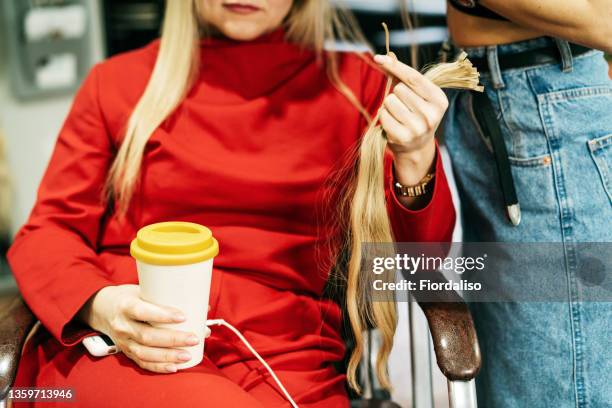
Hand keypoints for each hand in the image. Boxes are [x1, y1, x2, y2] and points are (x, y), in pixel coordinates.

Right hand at [78, 284, 210, 373]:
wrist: (104, 309)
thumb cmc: (132, 297)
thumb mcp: (144, 290)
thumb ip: (169, 298)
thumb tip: (204, 308)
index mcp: (125, 305)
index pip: (142, 311)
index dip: (162, 315)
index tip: (182, 316)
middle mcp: (122, 325)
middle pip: (147, 336)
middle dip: (173, 339)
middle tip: (194, 338)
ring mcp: (124, 341)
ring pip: (145, 352)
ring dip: (168, 356)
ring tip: (187, 355)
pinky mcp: (127, 352)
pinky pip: (143, 362)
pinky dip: (159, 367)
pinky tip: (174, 368)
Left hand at [374, 54, 447, 185]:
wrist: (417, 147)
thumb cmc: (416, 115)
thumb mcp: (418, 96)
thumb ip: (404, 76)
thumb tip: (388, 56)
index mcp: (439, 100)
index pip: (413, 77)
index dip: (394, 66)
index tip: (378, 58)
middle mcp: (431, 114)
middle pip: (399, 89)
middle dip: (396, 94)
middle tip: (404, 106)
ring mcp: (417, 127)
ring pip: (389, 100)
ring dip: (389, 105)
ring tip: (399, 115)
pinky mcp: (402, 137)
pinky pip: (383, 114)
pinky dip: (383, 116)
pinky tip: (393, 123)